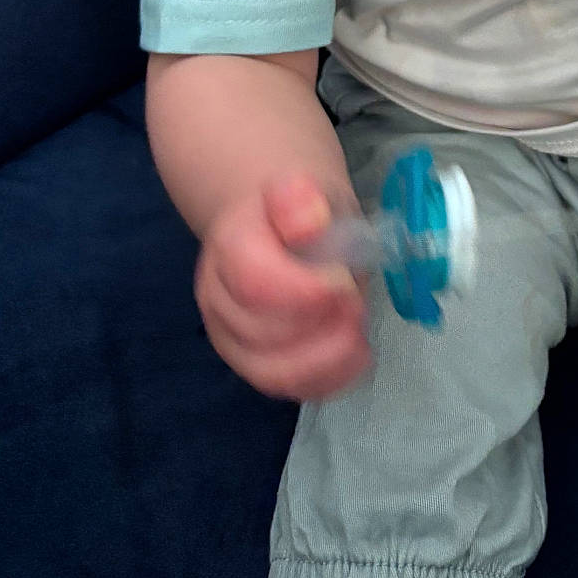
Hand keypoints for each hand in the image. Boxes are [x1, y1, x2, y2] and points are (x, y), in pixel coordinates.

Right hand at [195, 175, 370, 399]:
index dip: (305, 291)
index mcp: (229, 247)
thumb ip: (300, 198)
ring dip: (325, 358)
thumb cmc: (300, 210)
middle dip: (320, 323)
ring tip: (359, 332)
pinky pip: (287, 390)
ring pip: (269, 372)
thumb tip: (308, 222)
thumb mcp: (306, 187)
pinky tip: (357, 356)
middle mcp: (219, 299)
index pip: (254, 283)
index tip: (344, 280)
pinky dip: (328, 380)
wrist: (280, 227)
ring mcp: (232, 339)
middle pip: (261, 332)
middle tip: (357, 300)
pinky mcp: (255, 365)